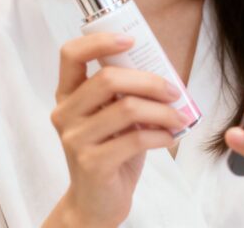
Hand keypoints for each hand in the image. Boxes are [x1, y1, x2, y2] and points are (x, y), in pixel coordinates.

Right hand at [46, 33, 187, 227]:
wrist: (95, 203)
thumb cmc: (111, 152)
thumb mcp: (114, 117)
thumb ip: (126, 93)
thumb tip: (164, 70)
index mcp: (68, 94)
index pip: (71, 54)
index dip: (100, 42)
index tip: (130, 40)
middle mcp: (65, 113)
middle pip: (108, 79)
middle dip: (150, 81)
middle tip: (174, 91)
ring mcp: (75, 139)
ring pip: (127, 108)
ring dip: (162, 110)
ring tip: (178, 117)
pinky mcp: (91, 163)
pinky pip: (135, 138)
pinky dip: (160, 135)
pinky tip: (170, 138)